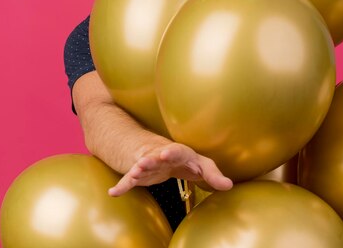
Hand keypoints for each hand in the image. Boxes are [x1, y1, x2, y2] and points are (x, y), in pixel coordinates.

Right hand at [108, 142, 232, 195]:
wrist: (161, 152)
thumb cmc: (185, 159)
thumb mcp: (201, 165)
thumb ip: (213, 175)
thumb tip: (229, 186)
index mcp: (178, 152)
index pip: (178, 151)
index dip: (173, 152)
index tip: (167, 153)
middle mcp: (161, 155)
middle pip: (156, 157)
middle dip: (152, 159)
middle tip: (148, 162)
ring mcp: (148, 164)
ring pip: (141, 166)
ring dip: (137, 170)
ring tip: (132, 175)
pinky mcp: (139, 174)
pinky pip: (128, 180)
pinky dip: (122, 186)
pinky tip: (113, 192)